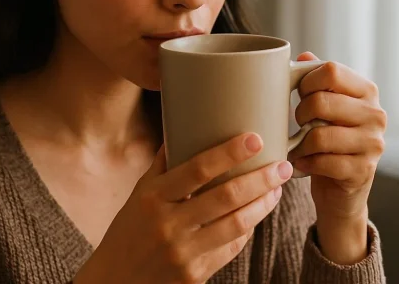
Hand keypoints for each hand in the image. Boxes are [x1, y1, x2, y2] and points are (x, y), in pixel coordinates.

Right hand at [73, 134, 292, 283]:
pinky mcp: (195, 274)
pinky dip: (247, 229)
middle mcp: (168, 224)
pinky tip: (257, 214)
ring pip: (236, 225)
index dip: (229, 153)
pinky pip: (230, 248)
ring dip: (263, 205)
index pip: (197, 169)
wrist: (116, 282)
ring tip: (277, 189)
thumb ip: (162, 166)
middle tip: (282, 166)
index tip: (254, 139)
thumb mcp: (138, 195)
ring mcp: (183, 252)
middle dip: (260, 179)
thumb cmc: (128, 232)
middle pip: (225, 197)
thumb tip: (180, 129)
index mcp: (153, 198)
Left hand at [287, 52, 386, 263]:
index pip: (331, 71)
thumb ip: (317, 81)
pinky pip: (323, 162)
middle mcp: (376, 115)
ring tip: (297, 146)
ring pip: (319, 135)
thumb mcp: (325, 107)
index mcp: (367, 91)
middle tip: (298, 123)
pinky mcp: (363, 170)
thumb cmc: (328, 139)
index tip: (300, 94)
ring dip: (299, 144)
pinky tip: (303, 163)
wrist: (341, 189)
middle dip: (299, 113)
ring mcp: (373, 144)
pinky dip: (305, 163)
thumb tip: (304, 56)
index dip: (307, 81)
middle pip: (322, 101)